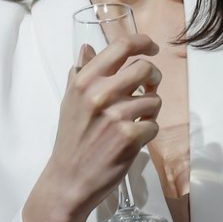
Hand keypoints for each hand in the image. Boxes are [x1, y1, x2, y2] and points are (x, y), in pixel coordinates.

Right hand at [43, 33, 162, 218]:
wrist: (68, 179)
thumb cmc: (71, 139)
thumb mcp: (70, 101)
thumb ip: (80, 73)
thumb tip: (88, 47)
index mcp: (84, 80)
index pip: (121, 46)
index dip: (143, 42)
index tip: (151, 47)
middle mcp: (99, 93)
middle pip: (145, 68)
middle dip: (153, 77)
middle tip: (150, 87)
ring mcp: (116, 115)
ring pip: (154, 100)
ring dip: (150, 111)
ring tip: (136, 120)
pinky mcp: (129, 136)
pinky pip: (154, 124)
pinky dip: (148, 131)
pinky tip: (134, 138)